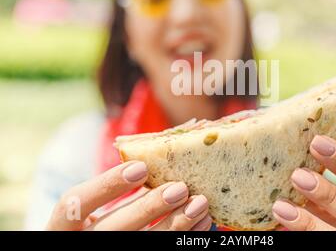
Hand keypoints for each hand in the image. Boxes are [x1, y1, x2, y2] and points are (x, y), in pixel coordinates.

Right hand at [46, 161, 211, 230]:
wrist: (97, 245)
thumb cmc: (100, 223)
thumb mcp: (98, 208)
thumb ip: (119, 188)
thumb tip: (163, 160)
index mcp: (65, 226)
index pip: (74, 204)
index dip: (107, 185)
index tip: (142, 167)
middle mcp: (82, 245)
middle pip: (113, 230)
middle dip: (149, 208)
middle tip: (181, 188)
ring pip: (143, 246)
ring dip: (177, 224)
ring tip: (201, 203)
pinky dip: (185, 237)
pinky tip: (203, 222)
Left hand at [272, 135, 335, 230]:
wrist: (331, 230)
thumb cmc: (333, 212)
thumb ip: (323, 180)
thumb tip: (292, 150)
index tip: (317, 141)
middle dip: (329, 195)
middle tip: (297, 174)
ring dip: (308, 222)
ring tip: (280, 205)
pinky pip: (320, 244)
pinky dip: (299, 231)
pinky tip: (280, 220)